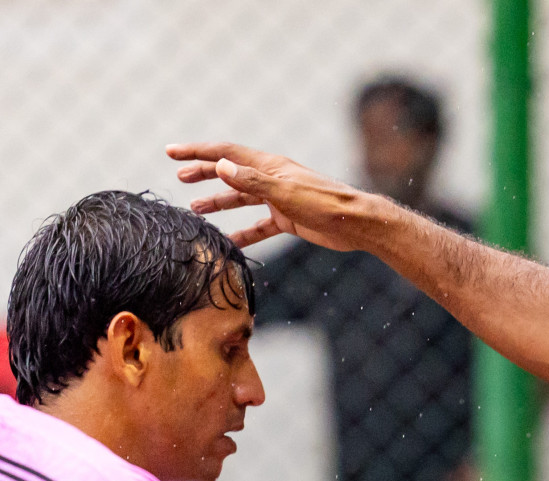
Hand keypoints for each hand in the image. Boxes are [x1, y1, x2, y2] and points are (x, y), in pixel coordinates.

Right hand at [166, 142, 388, 249]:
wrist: (357, 224)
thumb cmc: (325, 203)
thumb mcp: (284, 192)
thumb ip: (252, 181)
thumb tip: (220, 166)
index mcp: (269, 166)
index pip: (225, 153)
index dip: (197, 152)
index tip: (171, 153)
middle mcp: (272, 179)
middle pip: (231, 173)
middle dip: (204, 173)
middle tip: (181, 178)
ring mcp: (280, 199)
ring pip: (242, 199)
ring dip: (220, 203)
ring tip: (196, 209)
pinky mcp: (289, 220)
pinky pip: (260, 226)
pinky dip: (244, 233)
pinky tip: (229, 242)